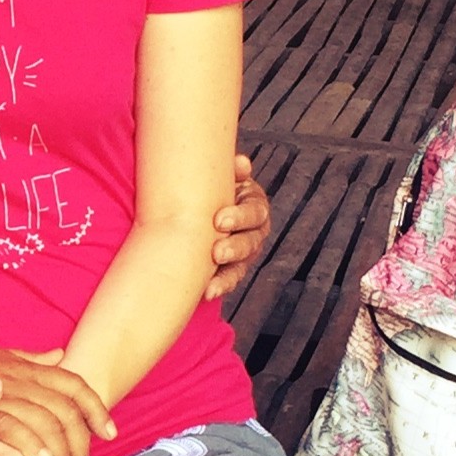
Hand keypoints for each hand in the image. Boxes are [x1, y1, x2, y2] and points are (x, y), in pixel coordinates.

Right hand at [0, 346, 111, 455]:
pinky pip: (12, 425)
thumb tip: (61, 356)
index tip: (110, 432)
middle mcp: (17, 375)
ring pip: (45, 418)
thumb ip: (31, 360)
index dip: (96, 408)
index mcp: (25, 365)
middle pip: (65, 407)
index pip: (73, 383)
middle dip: (81, 441)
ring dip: (59, 452)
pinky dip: (30, 443)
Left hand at [206, 153, 269, 302]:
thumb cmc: (212, 185)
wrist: (200, 203)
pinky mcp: (232, 267)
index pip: (255, 212)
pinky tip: (207, 292)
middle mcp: (254, 230)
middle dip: (235, 248)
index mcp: (254, 205)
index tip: (219, 220)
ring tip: (211, 283)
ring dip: (227, 274)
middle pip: (251, 241)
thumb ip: (230, 169)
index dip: (240, 217)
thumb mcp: (221, 175)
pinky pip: (229, 279)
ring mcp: (244, 252)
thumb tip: (241, 163)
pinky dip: (220, 286)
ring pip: (241, 265)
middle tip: (216, 252)